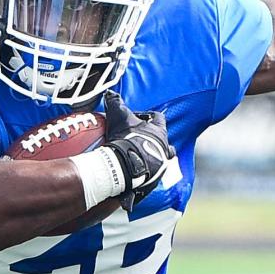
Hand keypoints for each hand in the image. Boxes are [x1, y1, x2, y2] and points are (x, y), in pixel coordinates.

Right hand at [103, 90, 175, 210]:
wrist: (127, 165)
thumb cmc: (126, 138)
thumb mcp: (119, 115)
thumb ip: (116, 102)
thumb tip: (110, 93)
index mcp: (159, 132)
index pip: (158, 118)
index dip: (148, 117)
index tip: (137, 119)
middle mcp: (164, 148)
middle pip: (163, 142)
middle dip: (153, 141)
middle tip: (139, 142)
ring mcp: (161, 165)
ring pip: (161, 160)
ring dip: (152, 159)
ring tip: (138, 160)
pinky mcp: (154, 180)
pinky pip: (152, 177)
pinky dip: (145, 176)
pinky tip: (134, 176)